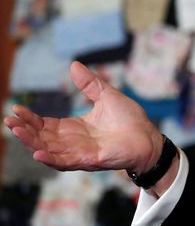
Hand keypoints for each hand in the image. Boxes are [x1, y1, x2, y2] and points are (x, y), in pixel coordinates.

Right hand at [4, 61, 163, 175]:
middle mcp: (72, 142)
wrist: (148, 137)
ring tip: (16, 131)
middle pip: (41, 138)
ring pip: (48, 150)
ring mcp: (79, 153)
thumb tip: (73, 64)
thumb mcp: (106, 96)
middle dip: (24, 130)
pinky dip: (51, 158)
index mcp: (74, 128)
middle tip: (9, 121)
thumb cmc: (130, 120)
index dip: (30, 119)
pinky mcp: (90, 160)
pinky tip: (37, 153)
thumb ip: (89, 84)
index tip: (16, 109)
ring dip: (31, 142)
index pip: (45, 125)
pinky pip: (66, 161)